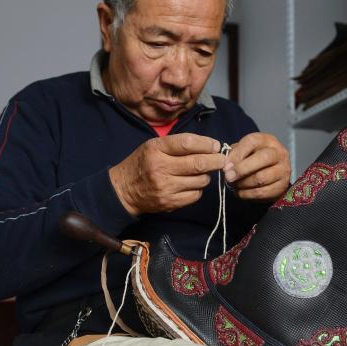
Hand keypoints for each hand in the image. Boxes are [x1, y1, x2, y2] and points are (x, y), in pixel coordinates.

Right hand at [109, 133, 225, 215]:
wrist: (123, 190)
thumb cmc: (143, 163)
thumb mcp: (154, 146)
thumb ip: (178, 144)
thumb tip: (210, 146)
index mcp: (156, 149)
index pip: (188, 143)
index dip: (207, 144)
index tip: (215, 146)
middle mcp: (160, 167)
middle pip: (198, 164)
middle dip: (216, 161)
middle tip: (222, 160)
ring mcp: (165, 187)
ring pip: (200, 181)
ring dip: (206, 176)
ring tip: (202, 172)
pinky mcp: (169, 202)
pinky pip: (195, 195)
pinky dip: (198, 189)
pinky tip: (192, 184)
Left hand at [224, 132, 290, 201]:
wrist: (273, 176)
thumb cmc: (255, 160)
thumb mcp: (245, 151)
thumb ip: (235, 153)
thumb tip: (227, 164)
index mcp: (268, 140)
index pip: (252, 142)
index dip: (237, 153)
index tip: (226, 165)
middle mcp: (279, 153)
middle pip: (262, 158)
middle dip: (241, 169)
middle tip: (228, 177)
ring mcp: (283, 170)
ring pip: (261, 178)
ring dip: (243, 183)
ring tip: (234, 184)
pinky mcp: (282, 186)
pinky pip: (261, 192)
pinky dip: (246, 194)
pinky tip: (240, 192)